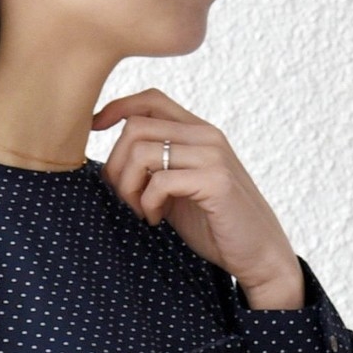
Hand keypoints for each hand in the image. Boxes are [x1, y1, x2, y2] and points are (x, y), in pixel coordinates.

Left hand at [91, 87, 300, 299]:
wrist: (257, 253)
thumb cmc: (213, 224)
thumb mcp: (177, 189)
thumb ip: (153, 169)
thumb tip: (107, 164)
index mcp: (197, 132)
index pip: (150, 100)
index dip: (117, 108)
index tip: (95, 130)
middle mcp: (206, 136)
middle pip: (135, 128)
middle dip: (115, 166)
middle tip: (127, 199)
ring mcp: (212, 156)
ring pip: (142, 152)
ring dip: (128, 188)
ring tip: (142, 211)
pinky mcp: (215, 181)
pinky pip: (160, 181)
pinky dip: (148, 204)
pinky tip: (156, 219)